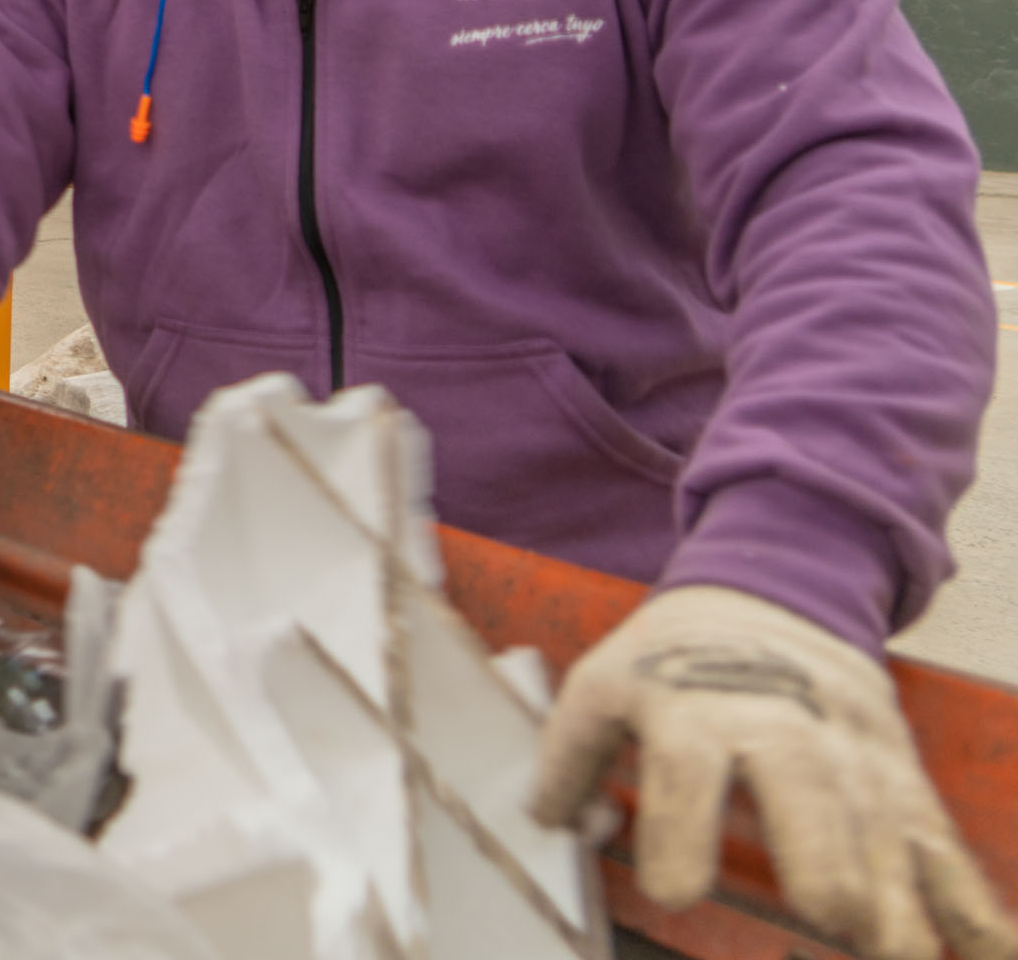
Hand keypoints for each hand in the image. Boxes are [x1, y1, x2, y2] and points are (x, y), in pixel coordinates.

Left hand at [531, 584, 1013, 959]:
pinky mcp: (898, 780)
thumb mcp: (604, 683)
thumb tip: (550, 821)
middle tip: (829, 918)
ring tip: (898, 953)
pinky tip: (992, 954)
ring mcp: (850, 759)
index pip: (686, 774)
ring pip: (883, 834)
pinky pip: (941, 848)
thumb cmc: (675, 659)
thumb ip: (570, 755)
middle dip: (825, 861)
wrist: (772, 598)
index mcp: (696, 713)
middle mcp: (782, 736)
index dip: (678, 833)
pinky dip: (971, 905)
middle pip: (811, 801)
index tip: (674, 890)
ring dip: (899, 900)